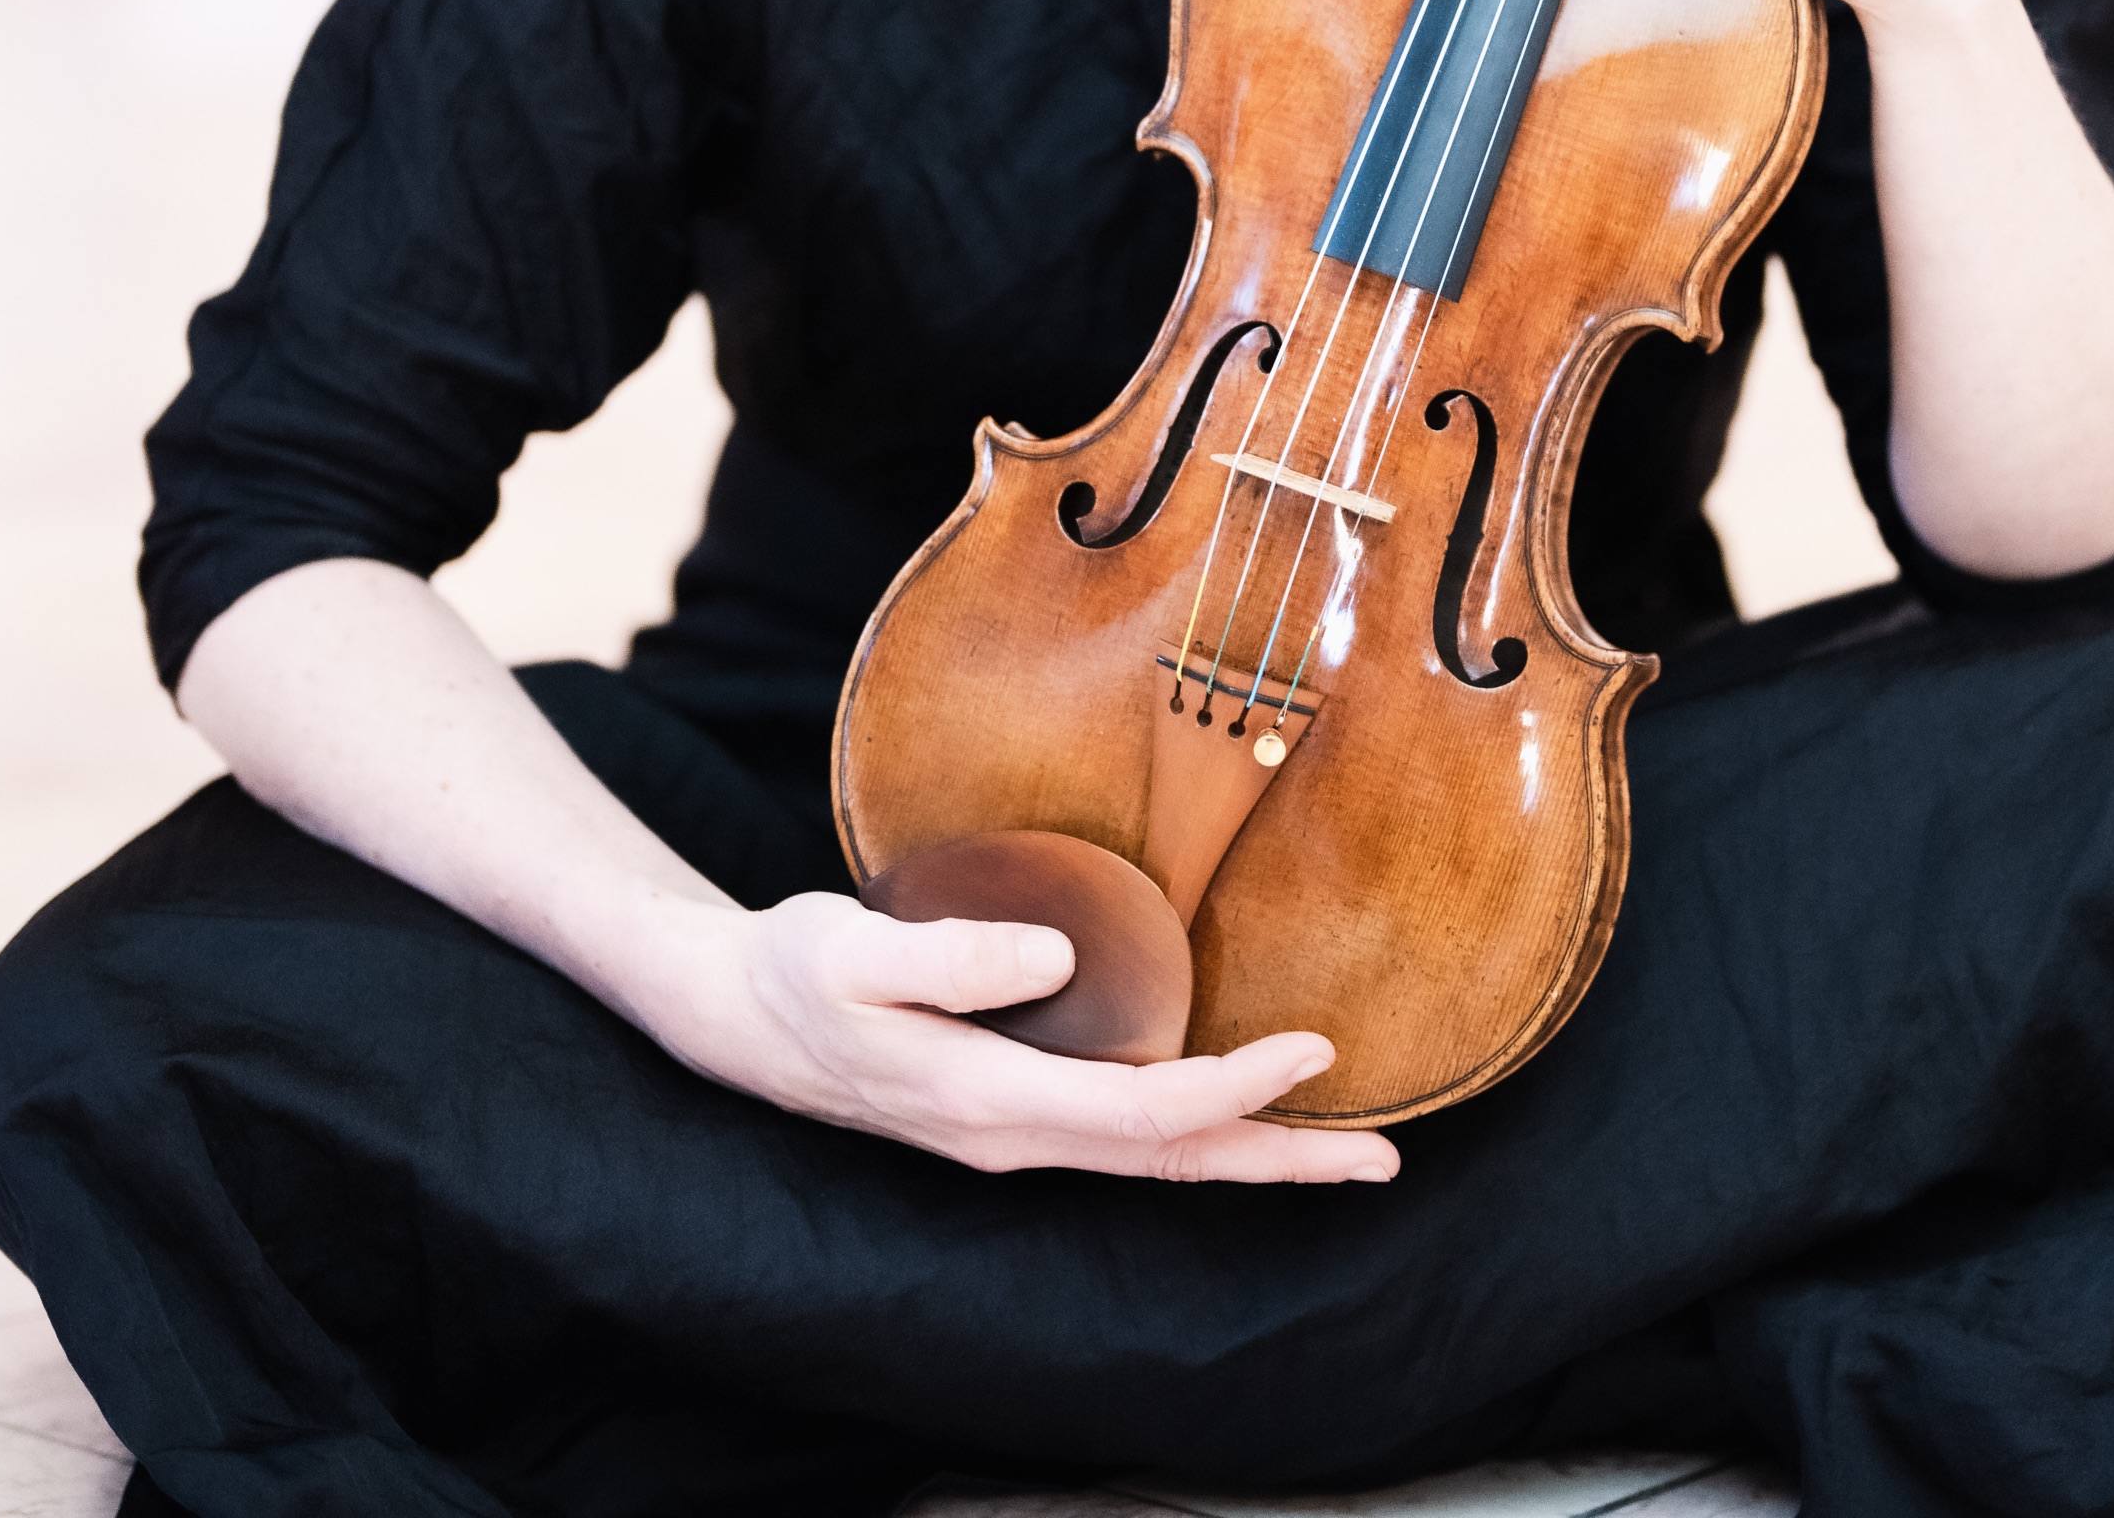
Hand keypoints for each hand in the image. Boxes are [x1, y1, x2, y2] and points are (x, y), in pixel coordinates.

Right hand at [641, 891, 1401, 1182]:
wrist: (729, 1015)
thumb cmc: (790, 972)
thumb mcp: (850, 951)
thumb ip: (952, 959)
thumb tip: (1057, 960)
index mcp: (987, 1102)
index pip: (1143, 1113)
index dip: (1235, 1089)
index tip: (1316, 1049)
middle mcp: (1011, 1134)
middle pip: (1171, 1160)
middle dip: (1280, 1162)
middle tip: (1384, 1162)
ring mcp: (1011, 1130)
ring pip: (1154, 1154)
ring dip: (1249, 1150)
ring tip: (1340, 1146)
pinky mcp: (1008, 1106)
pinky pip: (1124, 1130)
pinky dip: (1195, 1126)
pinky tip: (1232, 1107)